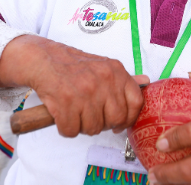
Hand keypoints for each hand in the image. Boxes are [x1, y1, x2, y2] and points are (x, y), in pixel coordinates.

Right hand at [0, 35, 148, 136]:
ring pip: (92, 128)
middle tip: (91, 117)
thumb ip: (122, 79)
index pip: (136, 102)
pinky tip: (63, 114)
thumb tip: (146, 83)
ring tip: (75, 112)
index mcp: (115, 71)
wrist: (44, 60)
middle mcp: (103, 80)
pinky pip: (71, 130)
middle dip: (103, 124)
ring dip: (82, 126)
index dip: (128, 117)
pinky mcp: (65, 103)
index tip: (118, 122)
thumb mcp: (103, 66)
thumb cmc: (74, 66)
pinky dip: (65, 127)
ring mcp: (84, 92)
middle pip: (115, 120)